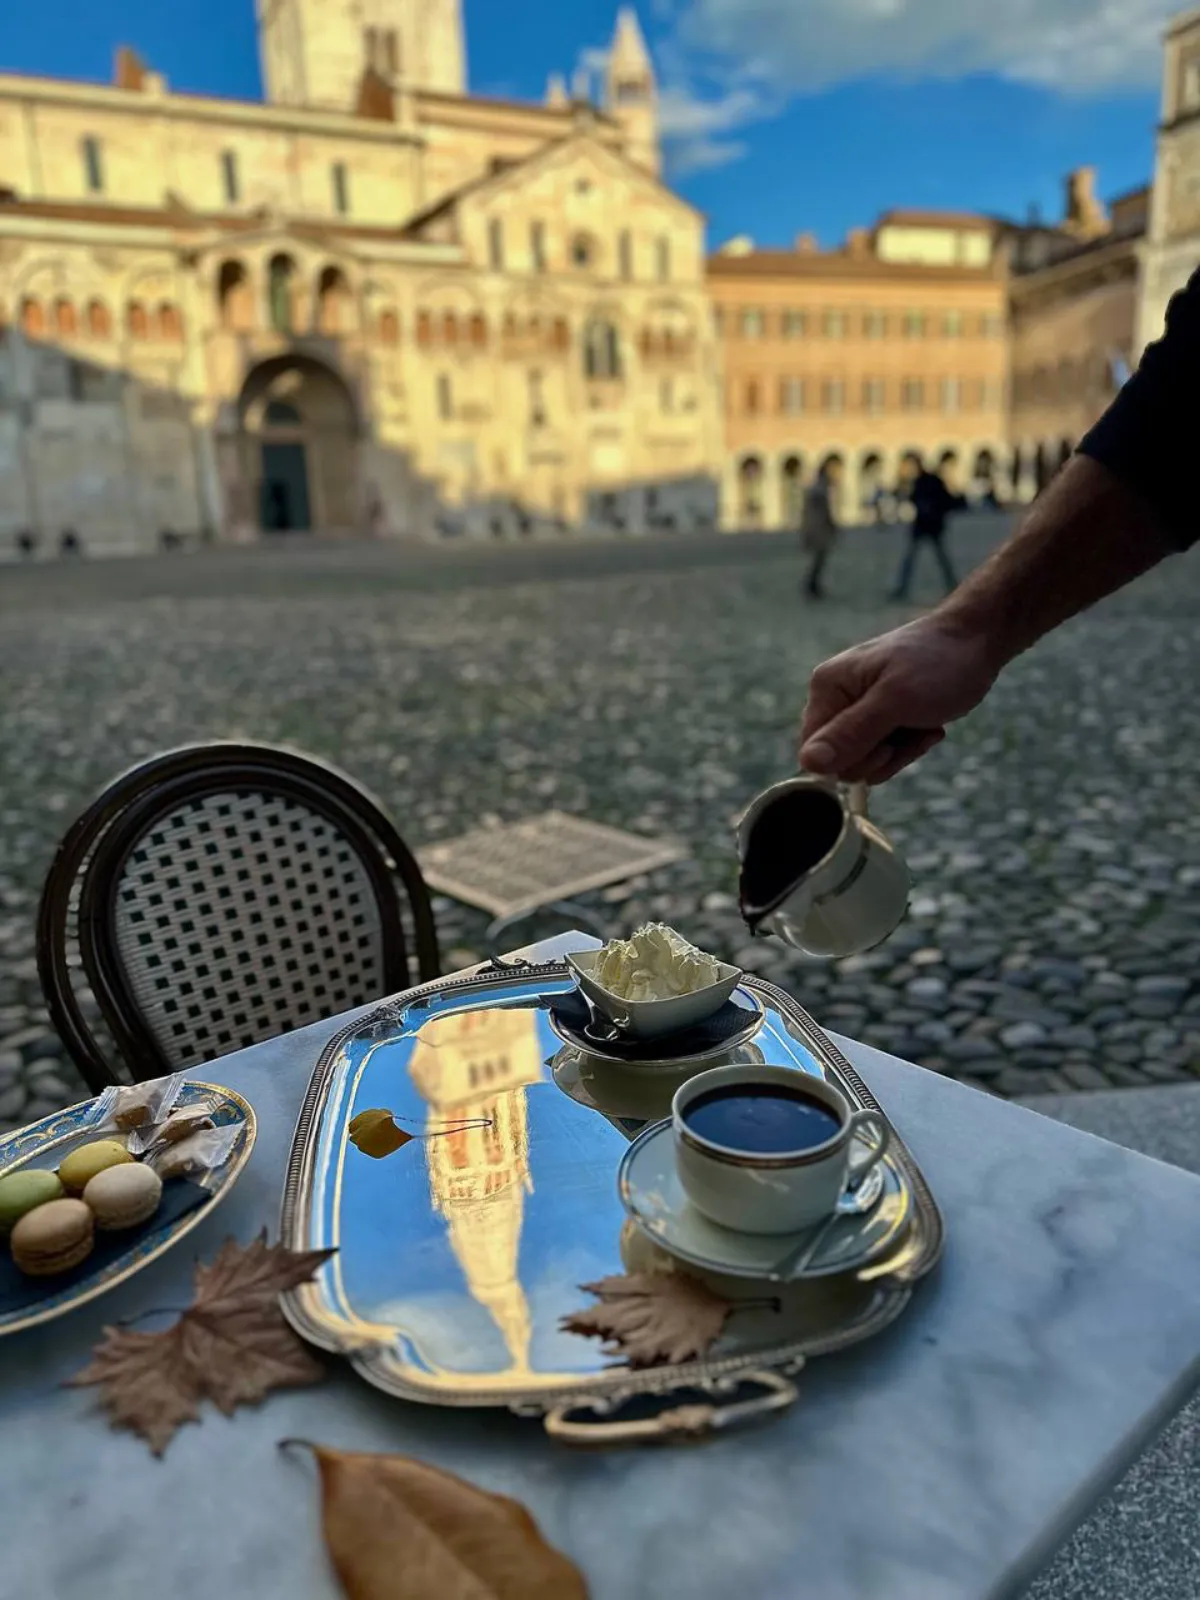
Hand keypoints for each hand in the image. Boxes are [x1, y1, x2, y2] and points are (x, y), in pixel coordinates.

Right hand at [798, 614, 1002, 782]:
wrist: (977, 641)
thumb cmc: (938, 664)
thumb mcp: (895, 701)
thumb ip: (851, 733)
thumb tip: (808, 763)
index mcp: (828, 687)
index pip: (814, 751)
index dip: (850, 759)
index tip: (886, 744)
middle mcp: (837, 698)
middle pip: (841, 760)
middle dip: (882, 756)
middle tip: (910, 728)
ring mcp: (859, 709)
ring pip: (866, 761)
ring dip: (901, 751)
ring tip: (924, 724)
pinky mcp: (882, 718)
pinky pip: (885, 753)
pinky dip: (910, 746)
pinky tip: (929, 725)